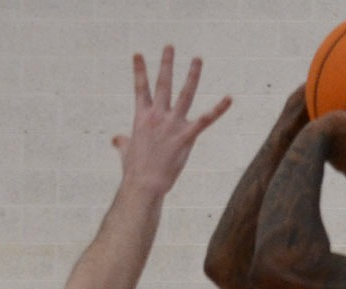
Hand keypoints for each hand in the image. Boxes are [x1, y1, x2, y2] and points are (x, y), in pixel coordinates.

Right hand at [114, 46, 232, 193]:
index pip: (140, 88)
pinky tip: (229, 98)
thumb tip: (116, 139)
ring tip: (197, 59)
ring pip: (185, 94)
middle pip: (163, 84)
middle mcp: (157, 117)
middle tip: (170, 46)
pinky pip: (206, 120)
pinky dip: (218, 109)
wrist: (144, 185)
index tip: (138, 54)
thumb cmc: (134, 171)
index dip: (139, 70)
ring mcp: (172, 125)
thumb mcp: (126, 152)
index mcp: (142, 118)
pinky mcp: (186, 137)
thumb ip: (122, 142)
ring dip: (192, 75)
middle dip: (166, 64)